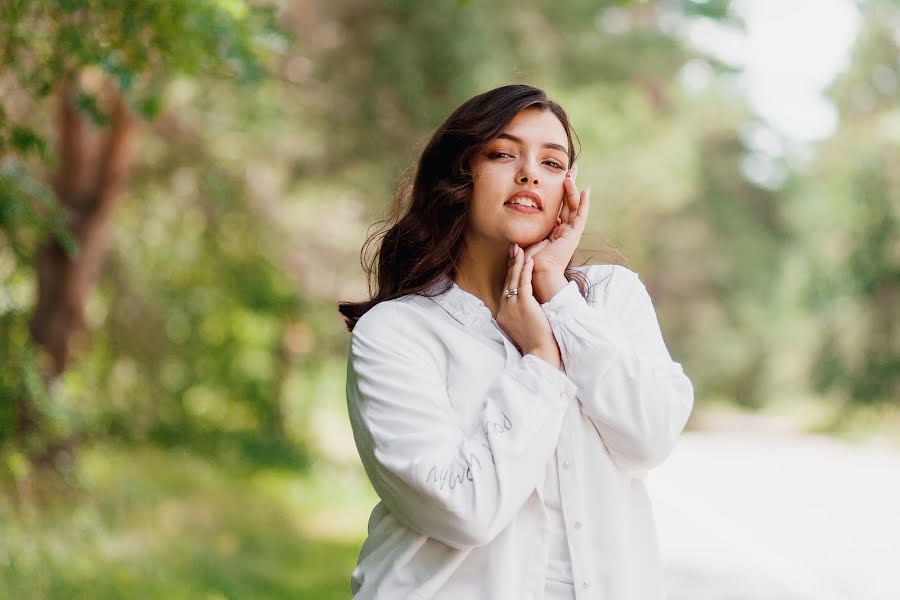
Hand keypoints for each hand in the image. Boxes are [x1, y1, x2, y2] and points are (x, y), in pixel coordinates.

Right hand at [495, 244, 561, 369]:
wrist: (539, 353)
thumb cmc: (535, 343)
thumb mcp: (522, 327)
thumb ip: (519, 315)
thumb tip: (526, 307)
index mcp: (503, 313)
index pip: (505, 288)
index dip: (509, 273)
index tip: (512, 261)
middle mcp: (505, 308)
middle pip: (507, 281)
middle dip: (511, 263)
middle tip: (513, 248)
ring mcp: (512, 306)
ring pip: (514, 280)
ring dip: (517, 263)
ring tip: (520, 249)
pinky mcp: (524, 305)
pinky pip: (523, 284)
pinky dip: (526, 271)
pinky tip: (529, 261)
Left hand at [522, 168, 590, 302]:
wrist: (537, 274)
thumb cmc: (529, 262)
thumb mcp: (527, 239)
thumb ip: (526, 229)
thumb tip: (520, 222)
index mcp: (554, 231)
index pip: (558, 207)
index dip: (559, 193)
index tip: (558, 179)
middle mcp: (563, 230)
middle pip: (568, 203)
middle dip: (568, 186)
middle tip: (570, 170)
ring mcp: (570, 232)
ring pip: (573, 206)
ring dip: (572, 190)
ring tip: (570, 175)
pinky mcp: (574, 235)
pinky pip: (581, 215)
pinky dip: (584, 203)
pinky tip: (585, 191)